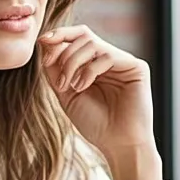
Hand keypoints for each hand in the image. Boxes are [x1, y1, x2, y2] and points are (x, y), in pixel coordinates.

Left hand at [38, 24, 162, 179]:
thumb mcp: (66, 93)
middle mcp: (110, 59)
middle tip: (56, 76)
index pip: (77, 37)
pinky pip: (107, 56)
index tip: (42, 43)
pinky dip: (88, 70)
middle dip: (63, 52)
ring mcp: (123, 62)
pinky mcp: (136, 67)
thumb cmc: (94, 123)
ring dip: (72, 62)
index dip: (59, 35)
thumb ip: (55, 69)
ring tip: (69, 86)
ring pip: (92, 43)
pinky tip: (82, 87)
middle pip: (83, 34)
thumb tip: (45, 42)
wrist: (117, 145)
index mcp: (94, 63)